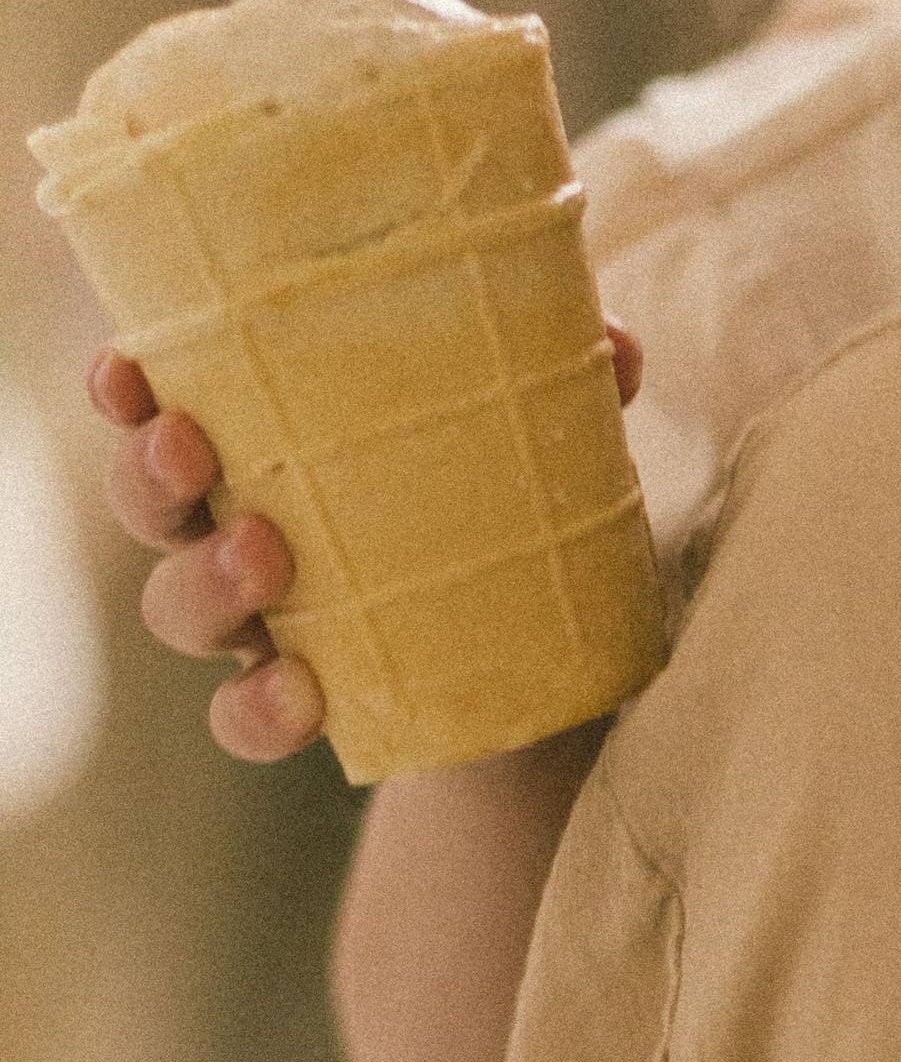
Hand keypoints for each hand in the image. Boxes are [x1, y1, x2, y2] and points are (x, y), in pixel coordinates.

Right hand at [88, 323, 641, 765]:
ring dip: (202, 579)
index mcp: (277, 442)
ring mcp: (270, 622)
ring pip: (180, 608)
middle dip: (150, 475)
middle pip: (152, 504)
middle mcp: (248, 526)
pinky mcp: (313, 702)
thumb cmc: (521, 508)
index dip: (128, 389)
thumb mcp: (554, 435)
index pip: (172, 403)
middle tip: (191, 446)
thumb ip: (576, 380)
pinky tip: (300, 695)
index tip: (128, 365)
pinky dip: (257, 710)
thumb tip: (611, 341)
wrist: (563, 662)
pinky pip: (247, 720)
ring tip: (264, 554)